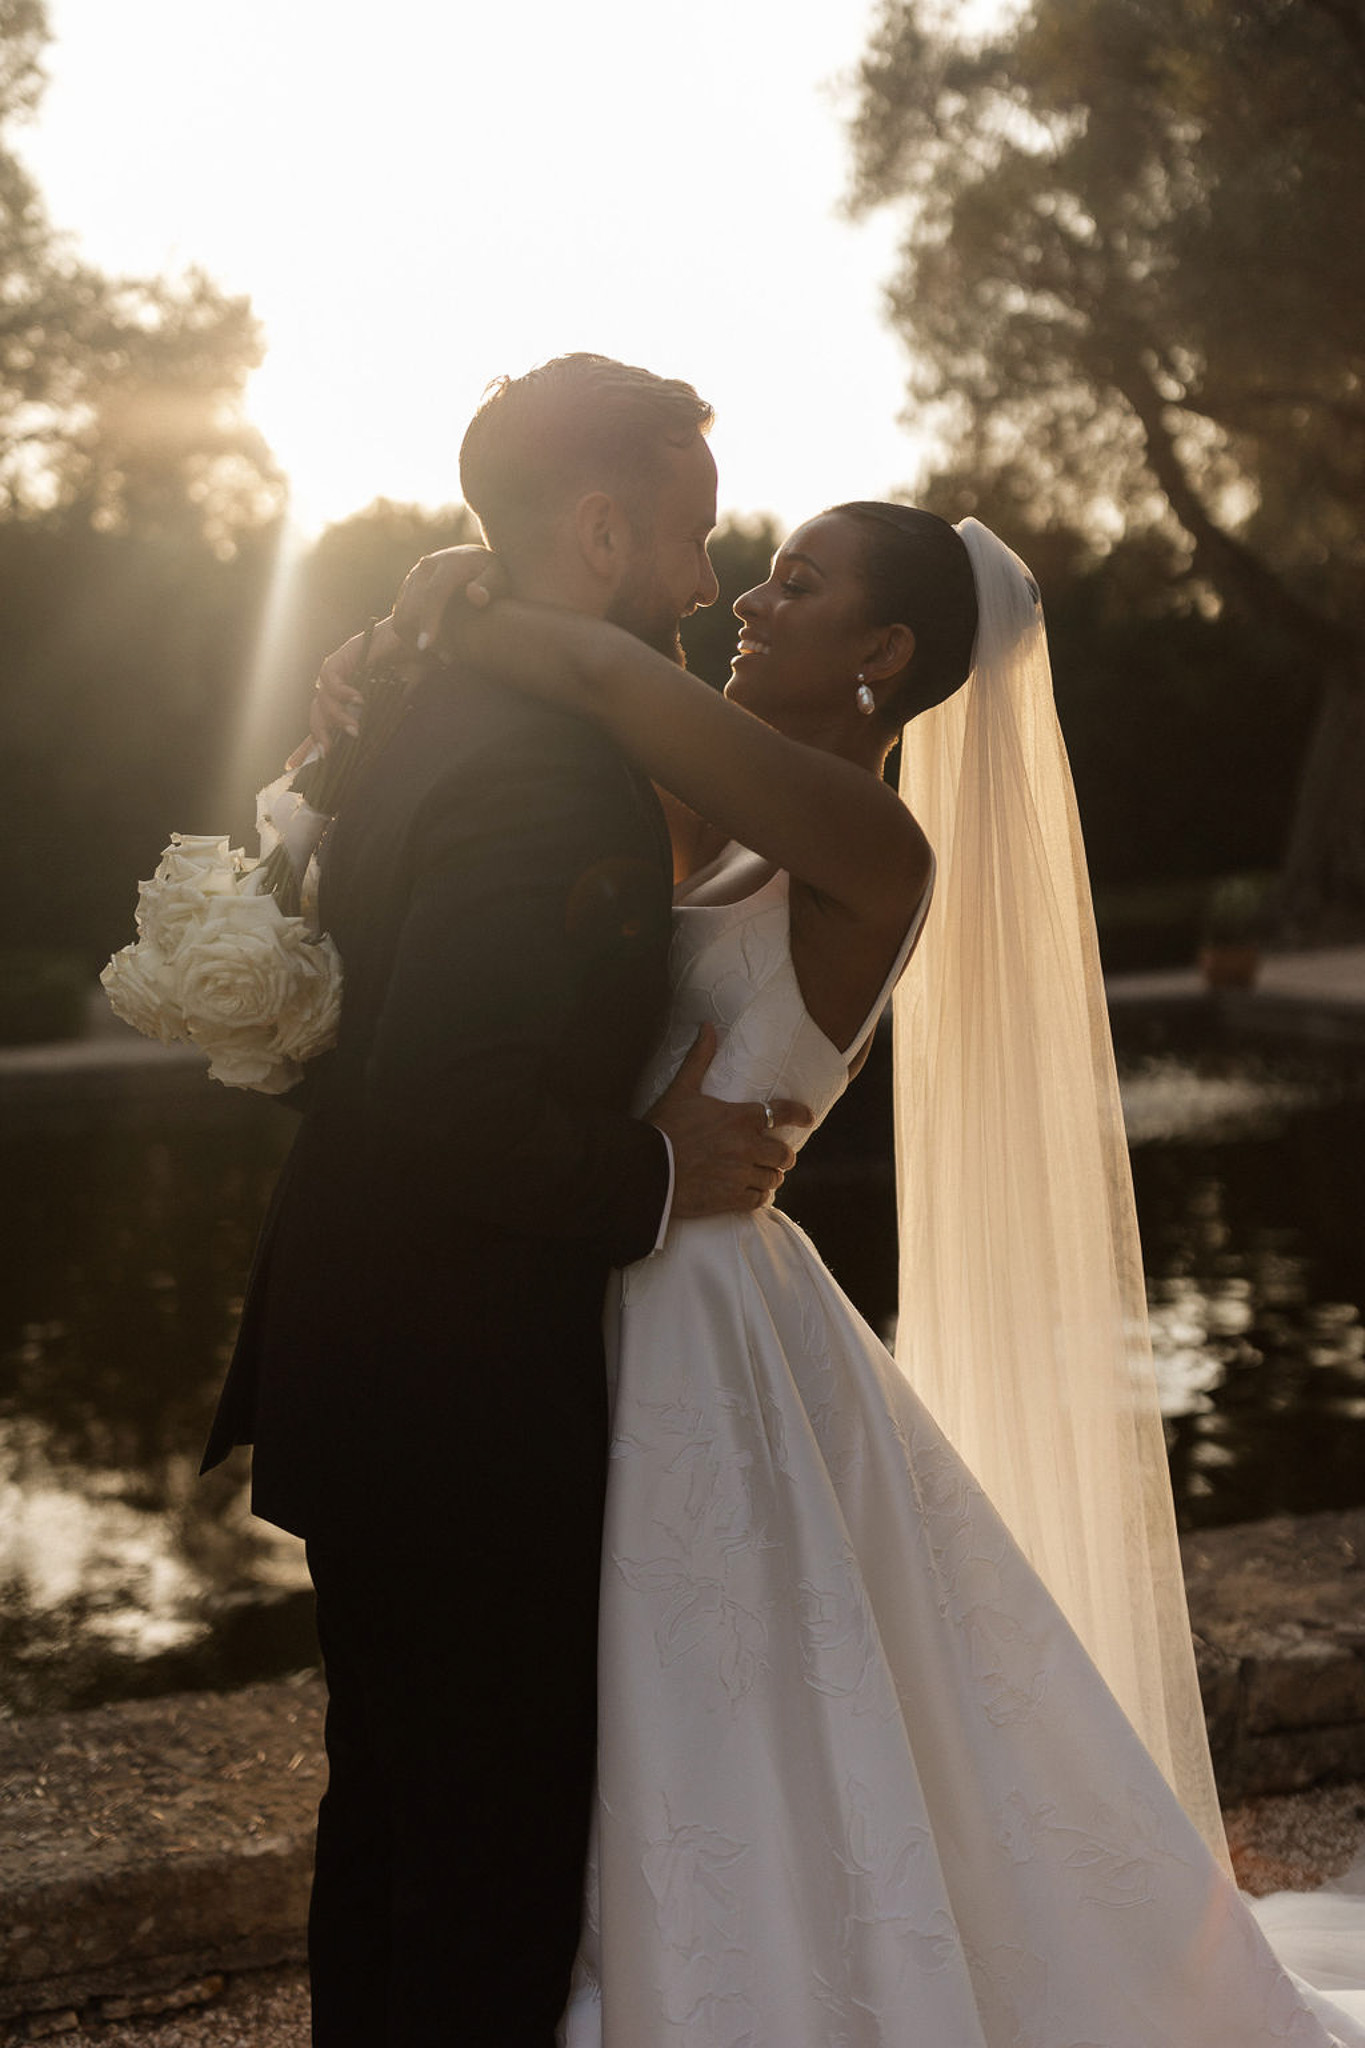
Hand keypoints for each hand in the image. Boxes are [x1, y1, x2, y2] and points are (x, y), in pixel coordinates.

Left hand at [285, 616, 409, 768]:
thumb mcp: (393, 706)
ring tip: (355, 729)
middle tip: (328, 752)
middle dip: (318, 735)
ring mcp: (339, 671)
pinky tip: (358, 700)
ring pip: (322, 699)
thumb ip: (376, 721)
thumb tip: (362, 744)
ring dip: (337, 717)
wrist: (420, 644)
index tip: (290, 765)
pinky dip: (341, 692)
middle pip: (317, 713)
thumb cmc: (410, 672)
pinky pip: (330, 677)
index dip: (306, 744)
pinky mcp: (342, 656)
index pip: (323, 723)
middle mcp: (339, 687)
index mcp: (347, 700)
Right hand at [393, 544, 505, 656]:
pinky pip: (400, 615)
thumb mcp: (498, 577)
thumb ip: (490, 586)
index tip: (426, 646)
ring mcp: (414, 576)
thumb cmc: (492, 574)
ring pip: (401, 615)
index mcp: (450, 564)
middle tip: (447, 659)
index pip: (433, 594)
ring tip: (443, 654)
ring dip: (414, 639)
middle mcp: (427, 567)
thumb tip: (475, 595)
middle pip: (410, 608)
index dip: (428, 621)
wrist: (474, 558)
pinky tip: (435, 645)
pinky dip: (411, 633)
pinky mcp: (408, 586)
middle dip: (420, 637)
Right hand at [646, 1024, 810, 1219]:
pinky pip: (759, 1200)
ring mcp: (740, 1175)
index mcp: (739, 1118)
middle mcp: (746, 1147)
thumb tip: (707, 1027)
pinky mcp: (730, 1199)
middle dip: (782, 1155)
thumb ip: (699, 1058)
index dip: (800, 1115)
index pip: (782, 1113)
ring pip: (774, 1179)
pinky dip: (757, 1196)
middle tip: (774, 1155)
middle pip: (785, 1154)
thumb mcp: (681, 1090)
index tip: (808, 1117)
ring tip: (761, 1174)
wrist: (644, 1170)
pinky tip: (750, 1192)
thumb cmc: (662, 1127)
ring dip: (770, 1176)